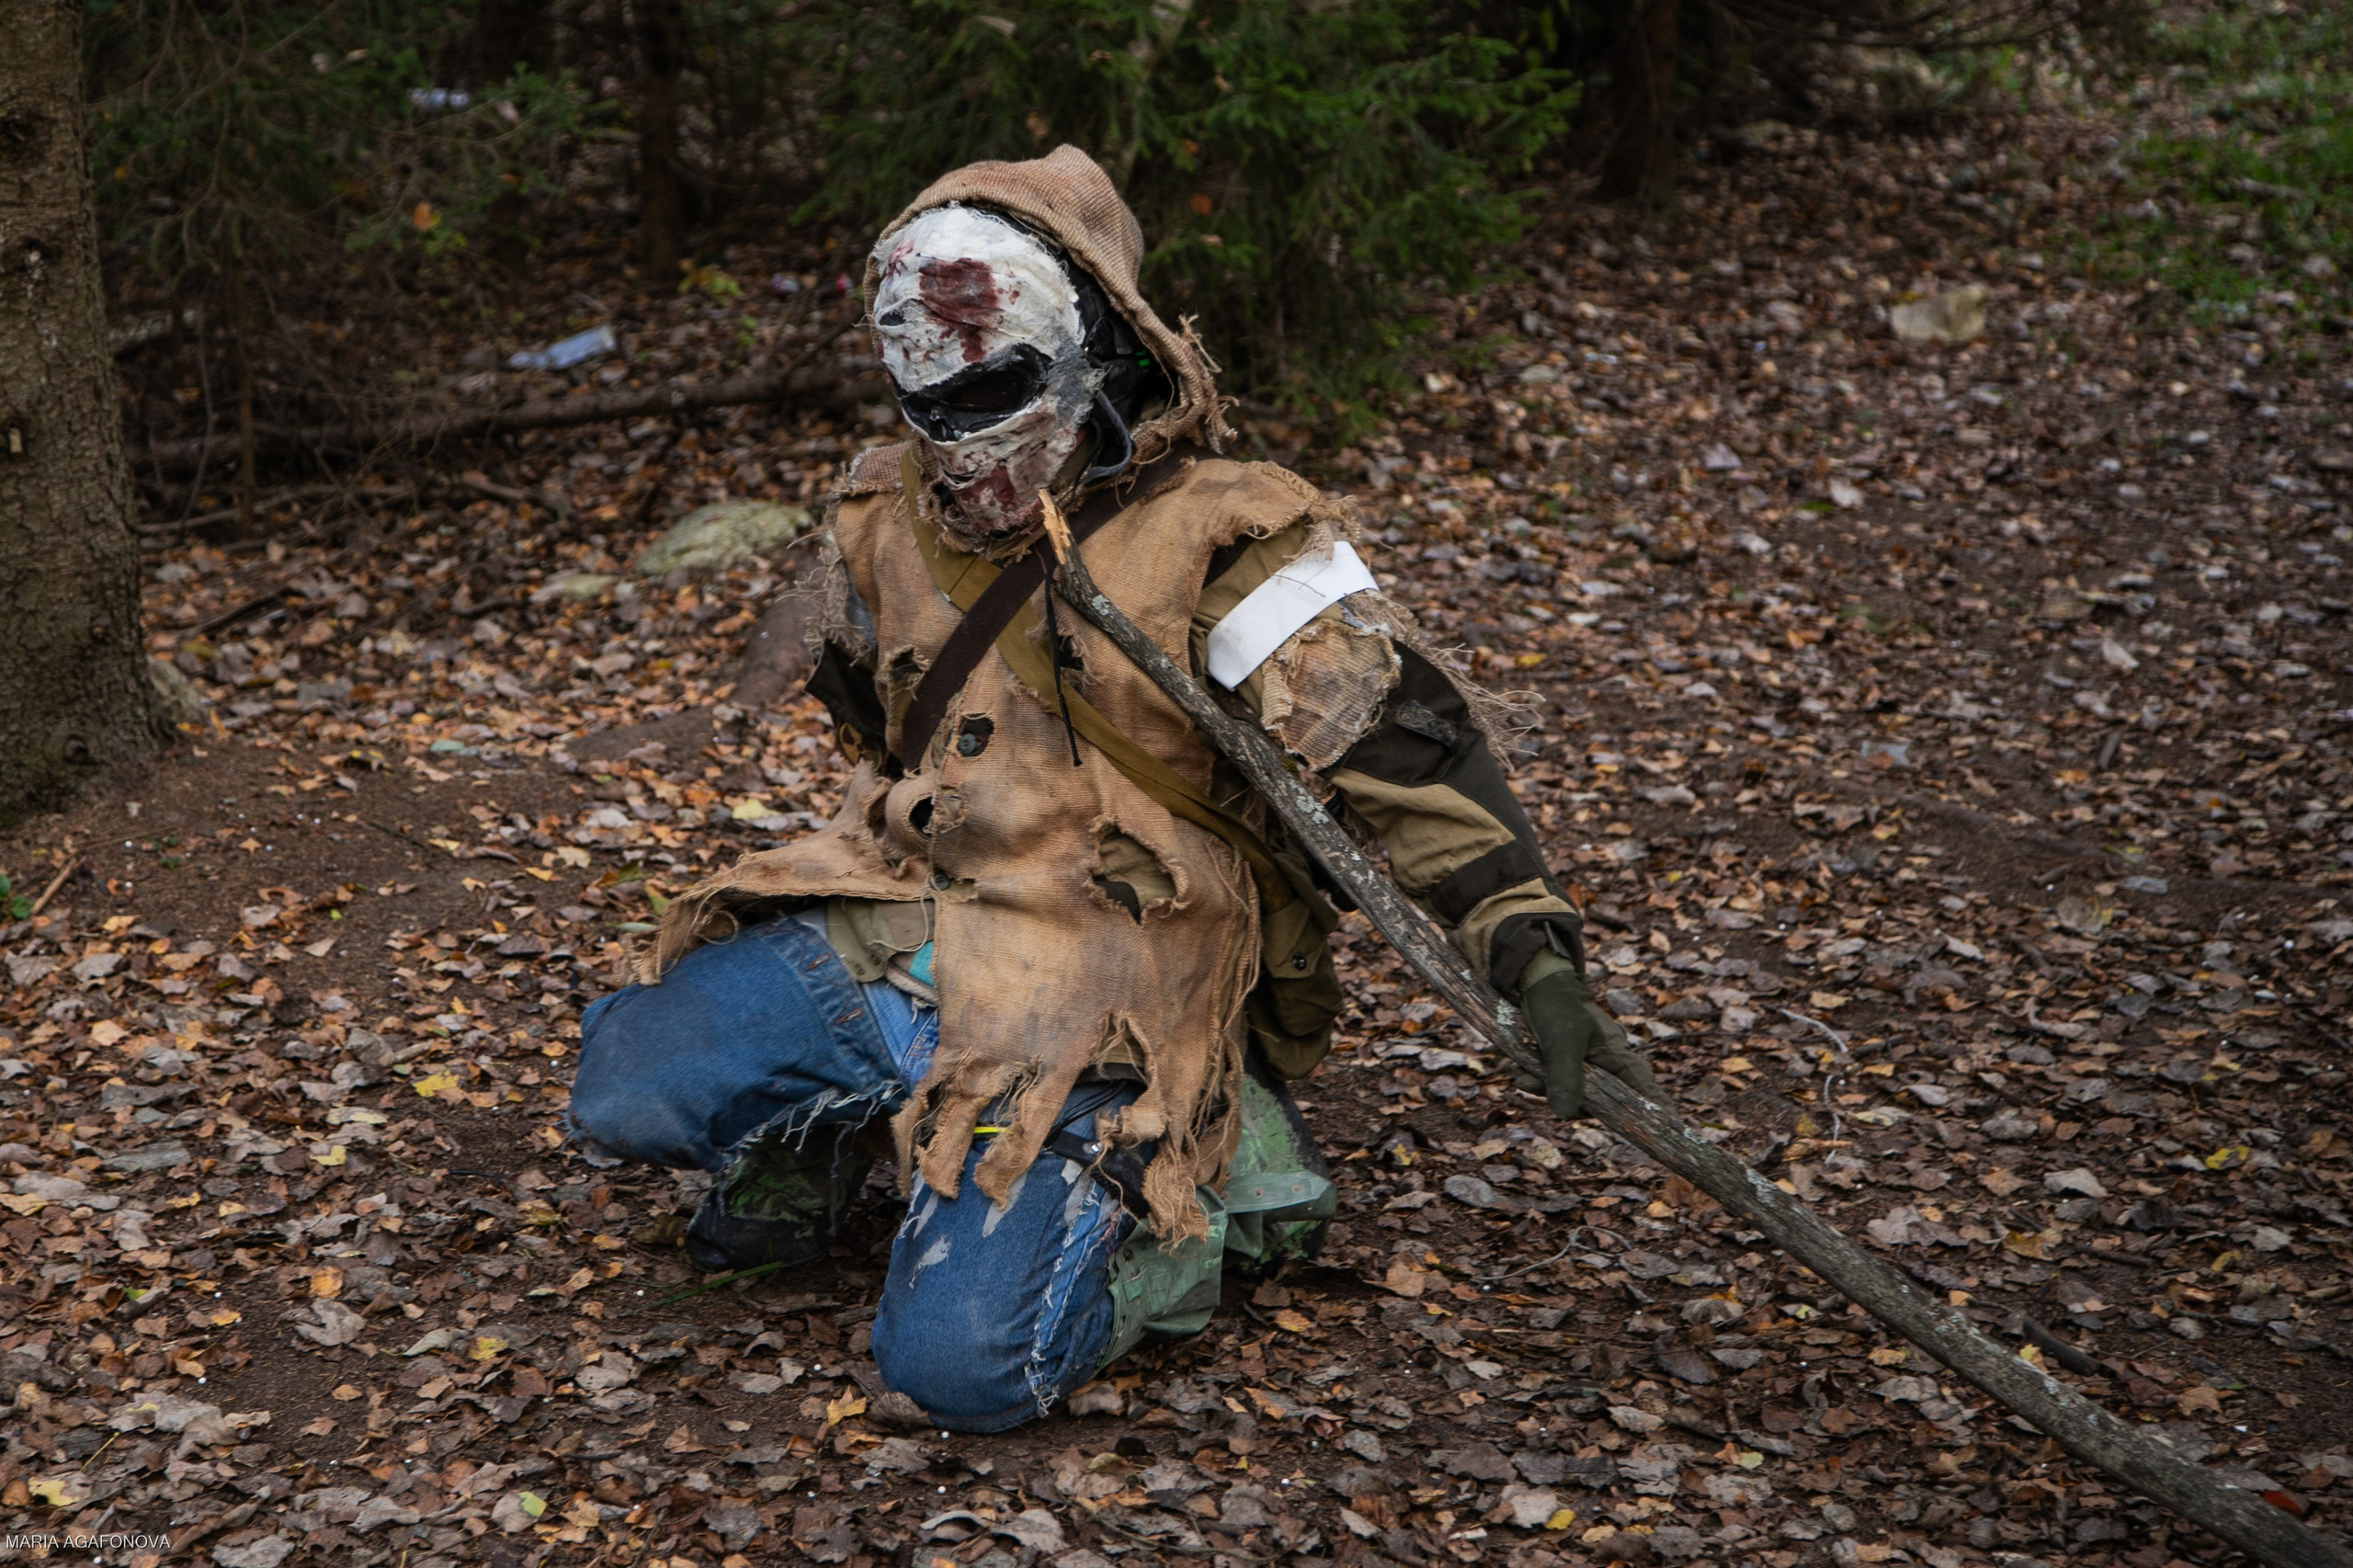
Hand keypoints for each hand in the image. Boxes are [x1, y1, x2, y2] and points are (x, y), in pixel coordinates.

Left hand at [1516, 966, 1655, 1118]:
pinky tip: (1518, 1070)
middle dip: (1567, 1099)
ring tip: (1521, 1074)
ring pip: (1572, 1094)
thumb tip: (1566, 1116)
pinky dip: (1537, 1079)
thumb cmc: (1557, 1006)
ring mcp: (1587, 1065)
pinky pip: (1555, 1083)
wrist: (1532, 983)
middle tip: (1532, 1084)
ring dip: (1544, 1087)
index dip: (1655, 1112)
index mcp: (1619, 1057)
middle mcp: (1608, 1065)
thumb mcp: (1561, 1041)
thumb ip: (1566, 1077)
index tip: (1670, 1130)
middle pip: (1599, 1102)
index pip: (1645, 1091)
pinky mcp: (1566, 1063)